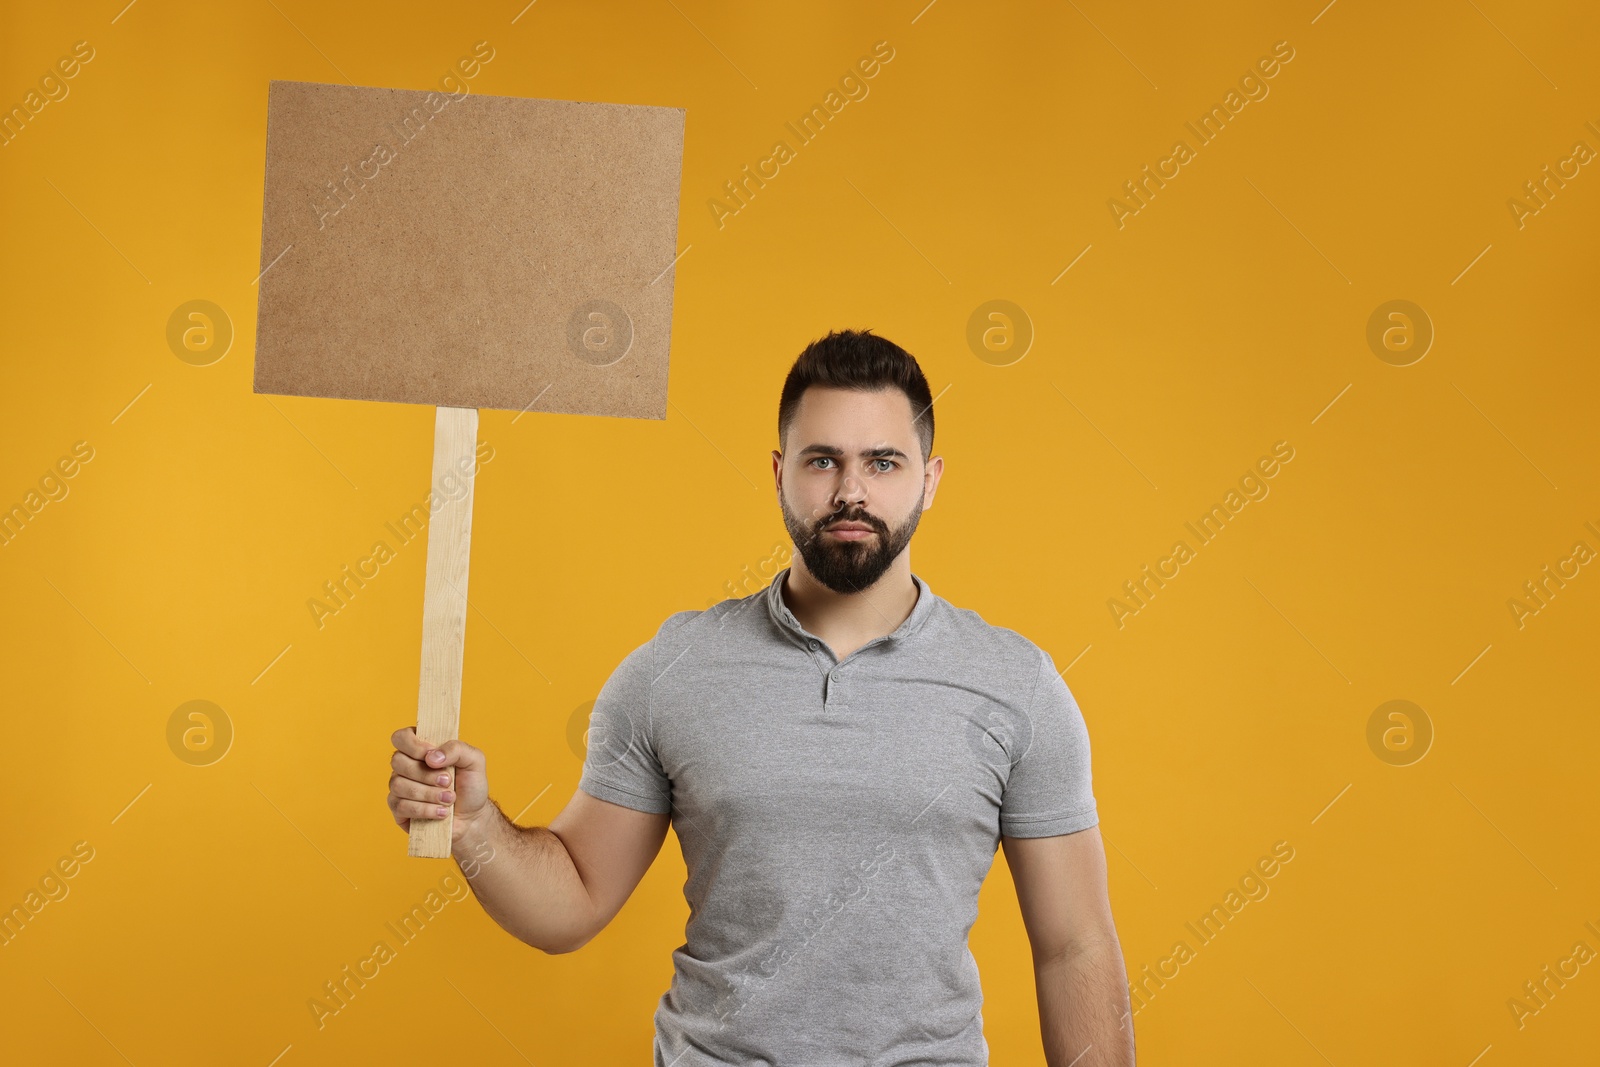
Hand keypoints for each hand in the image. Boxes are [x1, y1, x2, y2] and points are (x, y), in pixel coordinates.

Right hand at [388, 728, 491, 845]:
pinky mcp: (398, 809)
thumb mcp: (474, 761)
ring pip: (399, 785)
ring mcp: (399, 788)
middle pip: (398, 761)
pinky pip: (401, 806)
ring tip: (449, 799)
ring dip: (428, 794)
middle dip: (426, 774)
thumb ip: (457, 749)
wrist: (471, 817)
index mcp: (421, 748)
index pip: (401, 737)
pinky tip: (441, 812)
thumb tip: (431, 757)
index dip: (413, 745)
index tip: (432, 757)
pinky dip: (425, 810)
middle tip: (448, 782)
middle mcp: (405, 766)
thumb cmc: (470, 785)